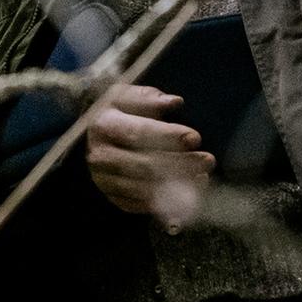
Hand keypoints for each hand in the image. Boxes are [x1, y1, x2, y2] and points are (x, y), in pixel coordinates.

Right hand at [84, 85, 214, 230]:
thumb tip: (175, 102)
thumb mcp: (127, 97)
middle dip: (181, 164)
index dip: (168, 136)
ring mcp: (104, 179)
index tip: (195, 138)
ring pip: (146, 188)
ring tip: (203, 175)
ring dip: (179, 185)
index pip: (138, 133)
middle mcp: (100, 155)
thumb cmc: (116, 113)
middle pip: (145, 164)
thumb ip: (149, 98)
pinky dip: (169, 201)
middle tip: (208, 160)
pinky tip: (190, 189)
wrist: (93, 136)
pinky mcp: (113, 197)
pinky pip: (144, 204)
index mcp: (103, 125)